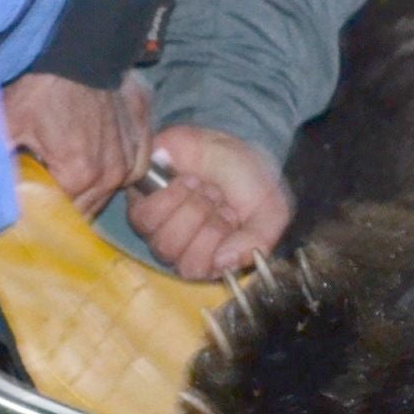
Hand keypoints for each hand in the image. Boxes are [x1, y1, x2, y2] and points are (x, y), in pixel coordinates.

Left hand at [0, 71, 154, 214]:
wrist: (78, 46)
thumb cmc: (41, 85)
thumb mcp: (8, 125)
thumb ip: (0, 168)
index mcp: (80, 175)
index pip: (58, 215)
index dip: (39, 210)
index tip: (26, 199)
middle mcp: (114, 173)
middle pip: (86, 208)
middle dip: (64, 202)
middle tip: (43, 184)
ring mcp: (133, 155)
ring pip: (109, 191)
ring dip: (90, 188)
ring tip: (68, 168)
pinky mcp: (143, 136)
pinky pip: (133, 169)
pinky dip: (116, 168)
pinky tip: (100, 157)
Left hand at [127, 124, 293, 278]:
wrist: (233, 142)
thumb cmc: (250, 181)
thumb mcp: (271, 213)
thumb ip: (257, 242)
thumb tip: (225, 262)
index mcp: (212, 259)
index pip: (198, 271)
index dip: (215, 244)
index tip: (233, 217)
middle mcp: (183, 249)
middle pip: (178, 258)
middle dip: (206, 224)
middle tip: (219, 200)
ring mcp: (160, 228)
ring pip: (162, 240)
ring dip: (190, 209)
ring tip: (204, 188)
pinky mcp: (142, 204)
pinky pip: (143, 216)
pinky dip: (169, 196)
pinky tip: (185, 182)